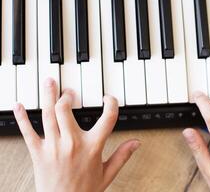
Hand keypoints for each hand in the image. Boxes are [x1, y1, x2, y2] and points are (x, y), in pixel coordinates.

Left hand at [13, 78, 139, 191]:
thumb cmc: (85, 191)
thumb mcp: (108, 174)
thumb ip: (122, 156)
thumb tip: (136, 143)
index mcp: (92, 147)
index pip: (107, 118)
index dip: (111, 104)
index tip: (109, 99)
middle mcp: (72, 143)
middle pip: (66, 110)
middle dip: (67, 95)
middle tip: (69, 91)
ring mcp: (53, 147)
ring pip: (48, 114)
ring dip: (48, 96)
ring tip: (49, 83)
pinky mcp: (38, 153)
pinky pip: (28, 131)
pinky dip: (22, 117)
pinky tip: (20, 105)